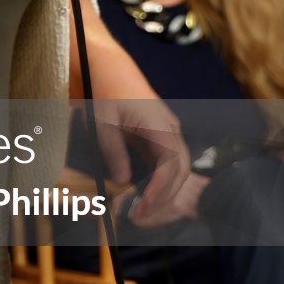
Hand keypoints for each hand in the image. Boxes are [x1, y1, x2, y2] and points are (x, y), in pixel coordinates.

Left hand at [84, 98, 194, 226]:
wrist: (111, 69)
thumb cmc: (107, 90)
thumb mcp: (103, 122)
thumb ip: (113, 152)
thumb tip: (122, 180)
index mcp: (160, 125)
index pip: (171, 163)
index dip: (160, 188)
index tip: (146, 205)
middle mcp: (170, 129)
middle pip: (180, 169)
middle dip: (165, 195)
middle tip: (142, 214)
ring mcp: (168, 131)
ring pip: (176, 167)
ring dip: (163, 189)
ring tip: (143, 209)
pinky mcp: (161, 135)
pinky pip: (166, 161)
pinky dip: (159, 179)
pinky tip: (144, 193)